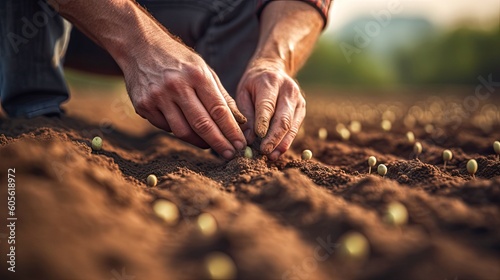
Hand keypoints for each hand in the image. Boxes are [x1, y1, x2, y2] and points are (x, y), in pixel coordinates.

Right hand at [122, 36, 246, 158]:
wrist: (139, 46)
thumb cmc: (178, 60)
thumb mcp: (204, 70)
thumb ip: (221, 96)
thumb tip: (240, 121)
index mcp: (196, 75)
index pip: (218, 110)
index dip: (231, 130)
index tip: (240, 144)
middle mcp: (176, 86)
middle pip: (202, 125)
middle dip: (219, 143)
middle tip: (231, 154)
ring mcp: (157, 97)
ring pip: (183, 131)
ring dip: (200, 142)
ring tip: (212, 146)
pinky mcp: (143, 106)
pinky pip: (166, 127)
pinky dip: (179, 132)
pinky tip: (188, 130)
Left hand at [236, 59, 305, 160]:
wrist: (273, 69)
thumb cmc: (253, 84)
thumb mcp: (243, 93)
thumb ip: (246, 114)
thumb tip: (249, 138)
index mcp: (270, 82)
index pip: (267, 105)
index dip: (262, 123)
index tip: (256, 139)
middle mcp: (288, 89)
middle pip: (283, 118)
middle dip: (273, 137)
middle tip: (264, 152)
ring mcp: (298, 99)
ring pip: (291, 125)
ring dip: (281, 142)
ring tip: (271, 156)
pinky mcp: (302, 108)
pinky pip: (296, 127)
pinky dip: (287, 140)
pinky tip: (279, 151)